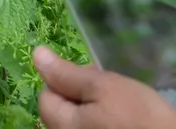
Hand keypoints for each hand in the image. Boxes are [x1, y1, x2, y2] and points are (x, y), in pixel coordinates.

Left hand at [33, 46, 175, 128]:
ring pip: (78, 121)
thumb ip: (66, 73)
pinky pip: (93, 128)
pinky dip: (103, 121)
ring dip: (92, 108)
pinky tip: (123, 119)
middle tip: (108, 89)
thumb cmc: (139, 115)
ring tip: (119, 104)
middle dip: (78, 94)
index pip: (46, 96)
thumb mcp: (103, 87)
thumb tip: (36, 54)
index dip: (66, 79)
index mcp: (61, 126)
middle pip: (60, 111)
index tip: (94, 75)